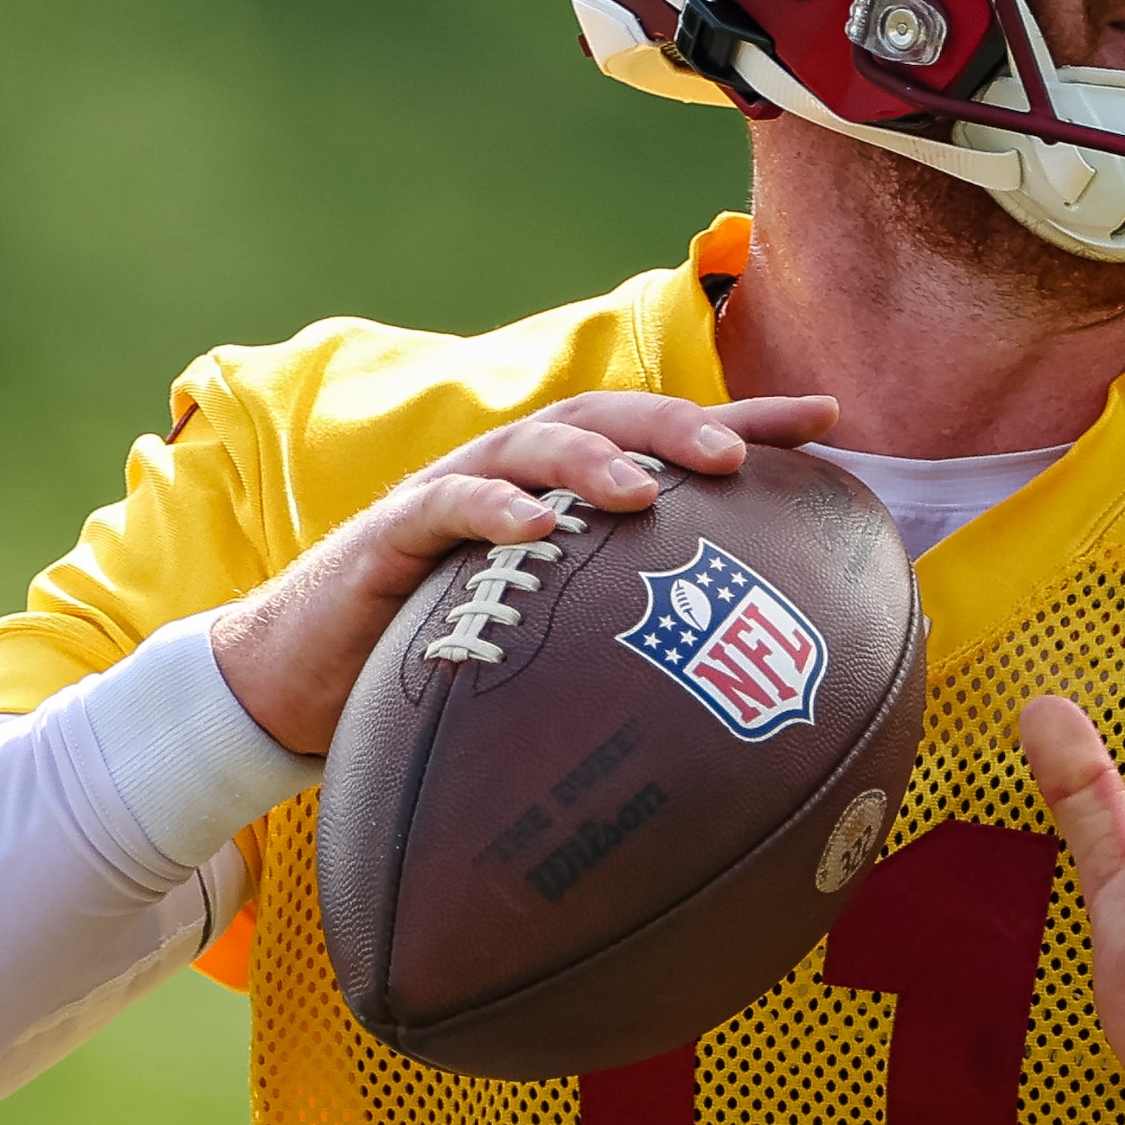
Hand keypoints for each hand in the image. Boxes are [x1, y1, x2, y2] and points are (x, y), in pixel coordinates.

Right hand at [213, 389, 840, 752]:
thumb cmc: (434, 668)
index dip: (746, 421)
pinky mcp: (390, 539)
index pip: (664, 443)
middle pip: (606, 418)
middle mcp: (512, 481)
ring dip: (593, 458)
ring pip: (529, 446)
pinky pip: (443, 510)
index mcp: (561, 498)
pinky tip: (536, 527)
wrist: (294, 688)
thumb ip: (623, 653)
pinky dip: (491, 509)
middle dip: (677, 425)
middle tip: (743, 453)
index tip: (830, 420)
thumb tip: (738, 706)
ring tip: (649, 487)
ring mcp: (449, 499)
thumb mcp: (546, 655)